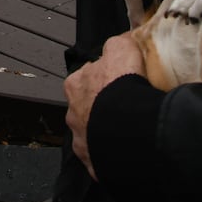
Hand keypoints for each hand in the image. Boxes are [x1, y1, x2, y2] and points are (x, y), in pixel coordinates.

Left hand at [64, 33, 145, 180]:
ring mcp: (80, 139)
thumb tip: (124, 39)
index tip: (120, 82)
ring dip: (106, 131)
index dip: (104, 78)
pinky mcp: (92, 161)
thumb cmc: (120, 84)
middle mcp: (72, 112)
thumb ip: (118, 43)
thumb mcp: (121, 48)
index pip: (87, 77)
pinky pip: (102, 156)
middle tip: (126, 107)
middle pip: (88, 105)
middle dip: (102, 106)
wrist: (126, 126)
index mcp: (74, 84)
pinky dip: (112, 153)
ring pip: (92, 132)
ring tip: (129, 130)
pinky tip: (127, 149)